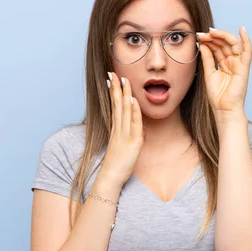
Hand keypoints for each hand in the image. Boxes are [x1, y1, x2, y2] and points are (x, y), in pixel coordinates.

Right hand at [98, 71, 144, 187]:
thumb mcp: (125, 147)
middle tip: (113, 73)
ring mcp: (124, 134)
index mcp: (116, 129)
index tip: (111, 79)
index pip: (115, 106)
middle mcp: (119, 129)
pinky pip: (134, 124)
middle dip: (116, 88)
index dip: (114, 92)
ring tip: (123, 80)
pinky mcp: (132, 142)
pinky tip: (132, 101)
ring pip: (124, 110)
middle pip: (117, 104)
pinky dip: (133, 111)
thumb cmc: (117, 164)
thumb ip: (132, 136)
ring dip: (124, 94)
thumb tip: (141, 129)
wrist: (110, 177)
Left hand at [197, 26, 251, 117]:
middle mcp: (232, 62)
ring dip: (223, 36)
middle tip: (202, 33)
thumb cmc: (217, 95)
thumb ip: (207, 58)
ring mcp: (239, 64)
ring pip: (233, 44)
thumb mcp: (209, 73)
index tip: (198, 36)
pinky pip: (248, 51)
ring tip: (211, 32)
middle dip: (214, 36)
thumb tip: (203, 44)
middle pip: (225, 44)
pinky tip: (242, 30)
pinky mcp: (244, 67)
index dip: (209, 40)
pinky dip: (246, 40)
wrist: (223, 109)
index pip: (218, 47)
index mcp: (224, 64)